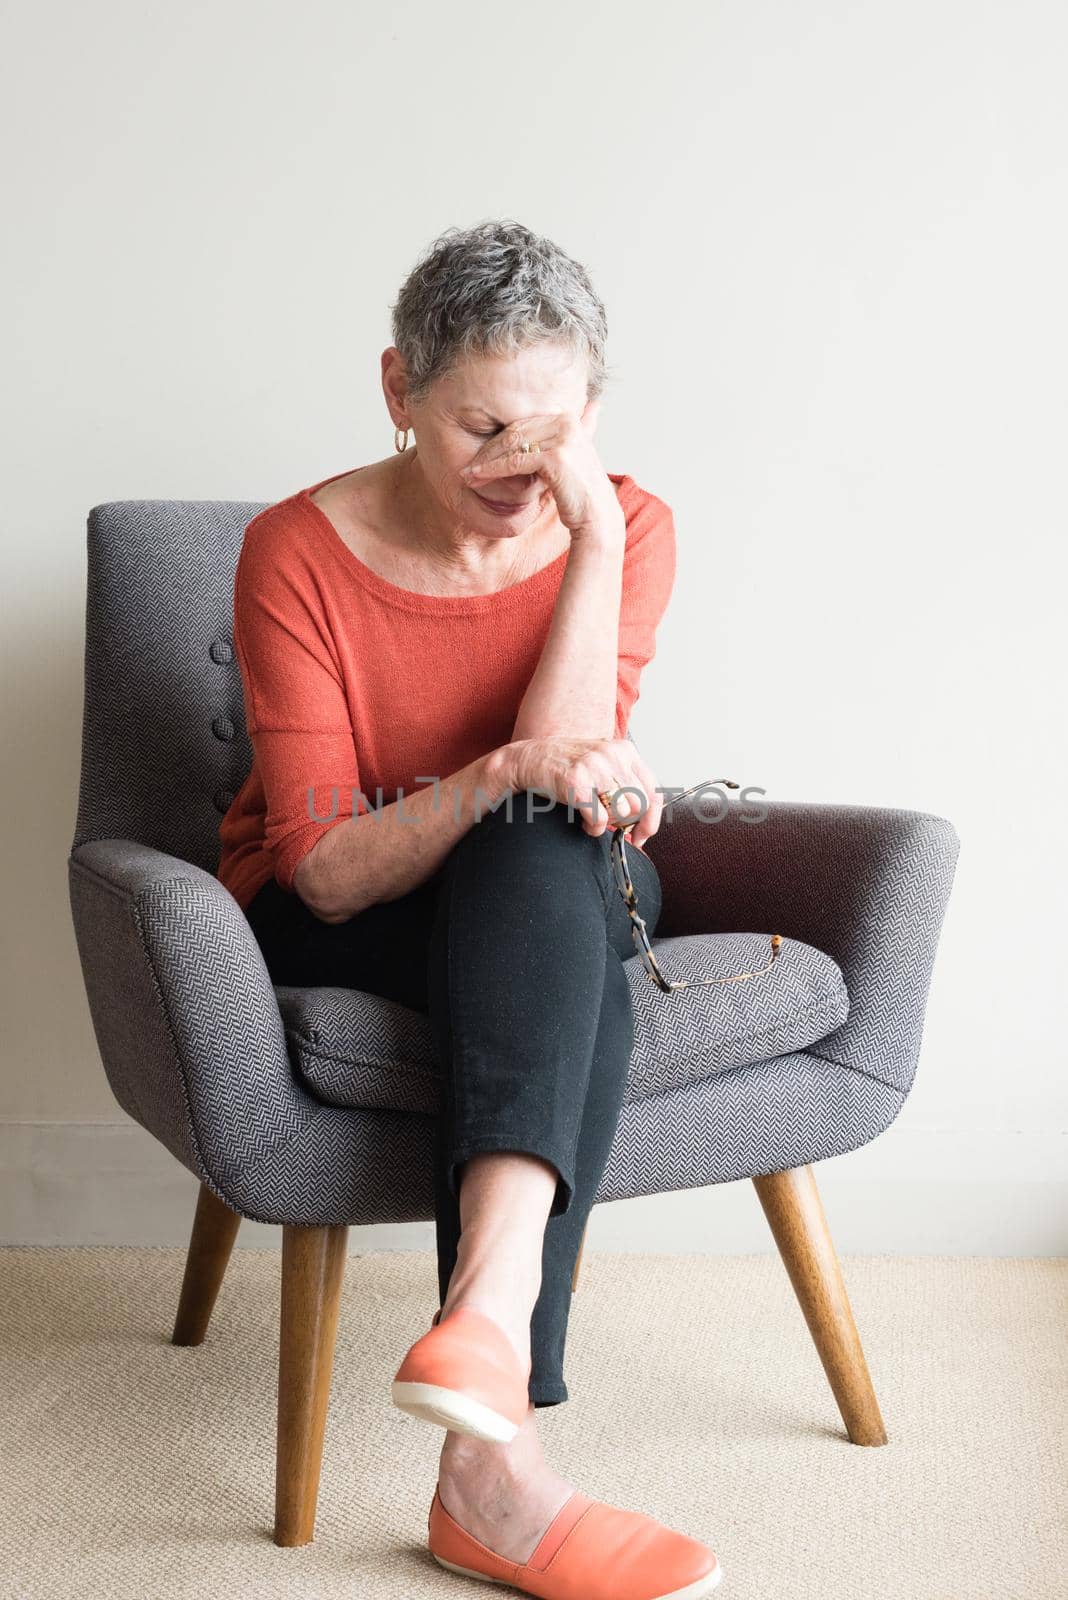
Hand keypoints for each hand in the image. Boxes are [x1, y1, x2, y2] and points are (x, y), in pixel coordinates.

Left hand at [460, 406, 624, 539]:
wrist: (596, 519)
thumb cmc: (578, 495)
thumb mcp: (564, 460)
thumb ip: (553, 441)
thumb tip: (551, 426)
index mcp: (567, 417)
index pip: (522, 424)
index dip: (497, 441)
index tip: (478, 457)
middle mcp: (567, 422)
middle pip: (515, 432)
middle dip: (488, 450)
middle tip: (467, 467)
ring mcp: (563, 438)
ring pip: (512, 446)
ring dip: (485, 461)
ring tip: (467, 474)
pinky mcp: (557, 457)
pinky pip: (515, 462)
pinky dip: (493, 470)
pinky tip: (477, 478)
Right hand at [499, 736, 664, 848]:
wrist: (528, 759)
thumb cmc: (566, 766)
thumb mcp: (602, 765)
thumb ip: (625, 784)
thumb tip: (645, 822)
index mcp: (625, 750)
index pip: (654, 790)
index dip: (651, 819)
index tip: (641, 835)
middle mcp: (613, 755)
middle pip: (640, 805)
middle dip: (627, 822)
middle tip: (610, 823)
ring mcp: (594, 767)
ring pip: (622, 812)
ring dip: (608, 823)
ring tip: (593, 817)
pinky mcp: (576, 783)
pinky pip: (599, 819)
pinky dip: (593, 828)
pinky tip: (583, 821)